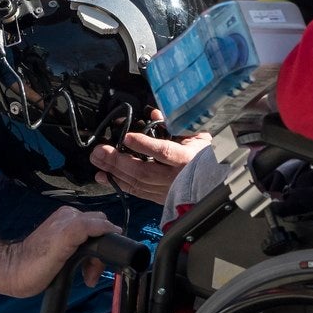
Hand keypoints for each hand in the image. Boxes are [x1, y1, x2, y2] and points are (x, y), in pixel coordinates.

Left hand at [0, 206, 117, 298]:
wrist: (10, 273)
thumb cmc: (32, 266)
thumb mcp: (60, 244)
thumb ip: (83, 229)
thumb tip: (110, 226)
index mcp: (71, 219)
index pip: (103, 224)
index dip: (108, 243)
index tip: (104, 264)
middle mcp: (70, 219)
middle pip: (101, 232)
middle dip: (100, 254)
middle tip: (91, 274)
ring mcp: (66, 228)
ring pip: (94, 240)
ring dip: (94, 259)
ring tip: (87, 276)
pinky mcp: (63, 238)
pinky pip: (85, 244)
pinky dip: (87, 258)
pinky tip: (81, 270)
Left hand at [89, 115, 212, 203]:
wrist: (216, 184)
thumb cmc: (207, 157)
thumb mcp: (197, 137)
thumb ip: (175, 126)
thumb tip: (154, 115)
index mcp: (186, 158)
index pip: (164, 151)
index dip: (144, 145)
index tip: (127, 137)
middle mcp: (175, 177)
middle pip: (143, 170)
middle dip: (118, 160)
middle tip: (99, 150)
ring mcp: (166, 190)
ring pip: (137, 182)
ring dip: (114, 171)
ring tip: (97, 161)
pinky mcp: (160, 198)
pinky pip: (137, 192)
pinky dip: (119, 184)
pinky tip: (105, 177)